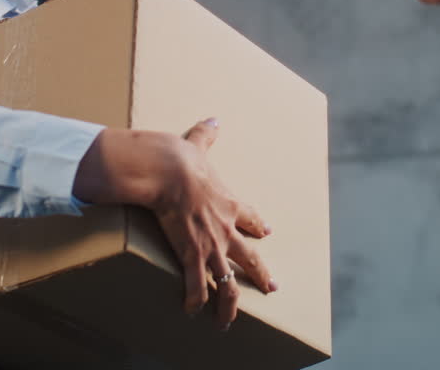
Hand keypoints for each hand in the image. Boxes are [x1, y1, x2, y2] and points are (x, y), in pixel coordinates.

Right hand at [72, 119, 275, 329]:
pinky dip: (195, 300)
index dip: (257, 226)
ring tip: (227, 321)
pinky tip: (192, 312)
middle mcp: (226, 228)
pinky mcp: (192, 255)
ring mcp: (211, 245)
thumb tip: (214, 119)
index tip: (265, 232)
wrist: (169, 172)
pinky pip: (198, 285)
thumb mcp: (199, 145)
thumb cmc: (183, 158)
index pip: (249, 218)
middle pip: (248, 257)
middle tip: (270, 286)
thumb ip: (206, 135)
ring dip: (229, 303)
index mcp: (229, 203)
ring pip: (227, 282)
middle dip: (259, 273)